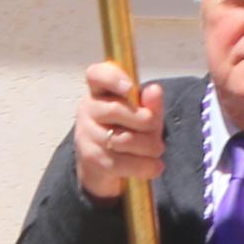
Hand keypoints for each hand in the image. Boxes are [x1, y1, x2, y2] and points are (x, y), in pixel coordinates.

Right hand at [74, 62, 167, 201]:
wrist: (104, 168)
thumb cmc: (127, 133)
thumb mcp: (144, 115)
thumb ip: (150, 104)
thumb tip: (154, 90)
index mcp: (100, 91)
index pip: (97, 75)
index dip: (112, 78)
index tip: (129, 87)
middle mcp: (88, 109)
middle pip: (119, 110)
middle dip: (149, 124)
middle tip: (157, 134)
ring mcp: (86, 135)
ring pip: (125, 139)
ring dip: (151, 148)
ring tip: (156, 151)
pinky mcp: (92, 160)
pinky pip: (126, 162)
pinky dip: (147, 166)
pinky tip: (154, 166)